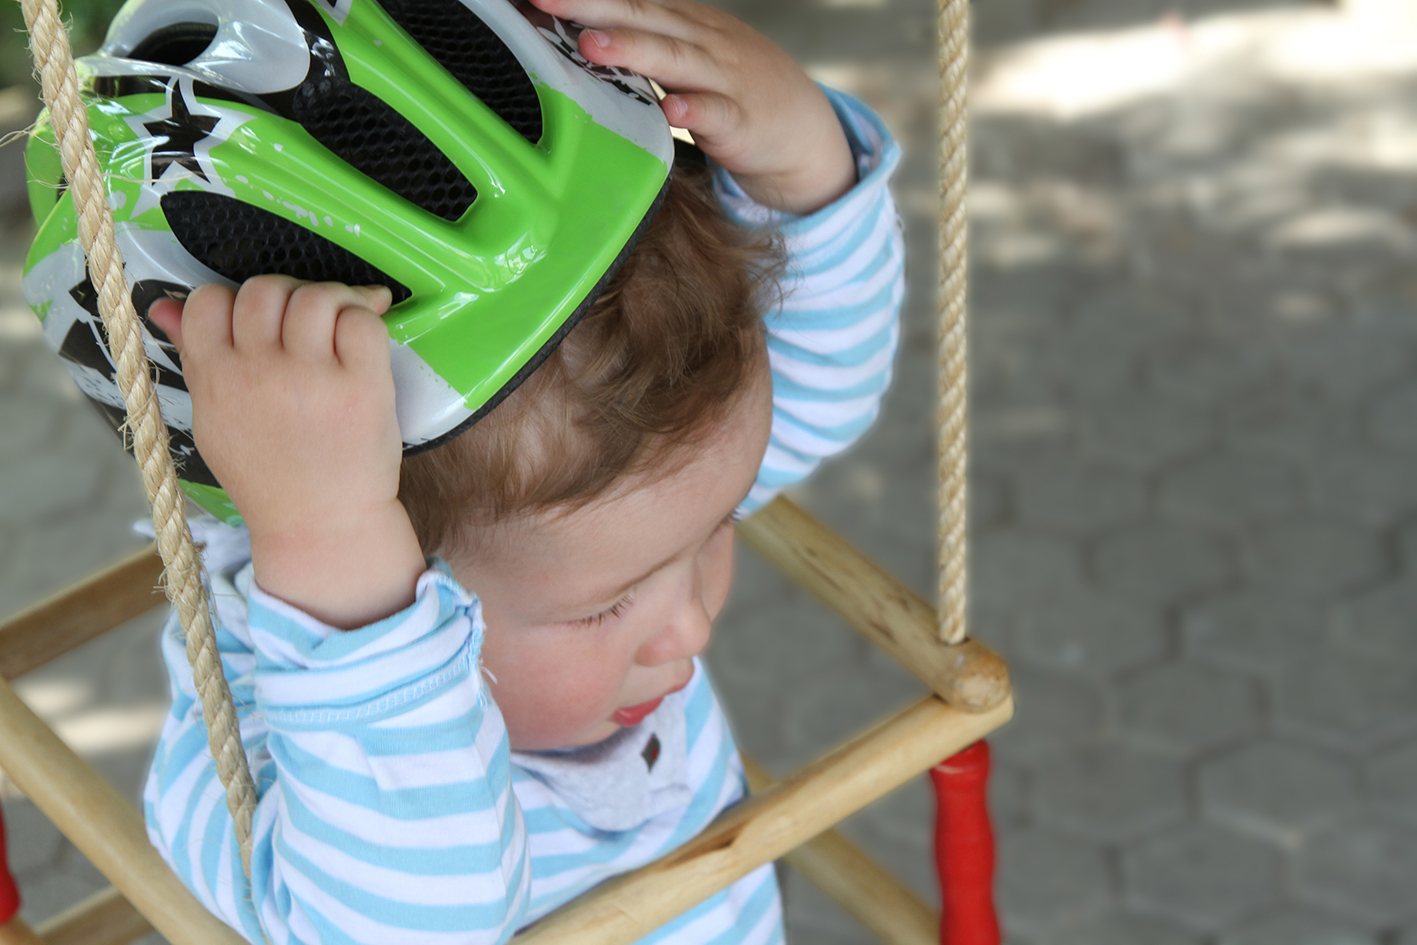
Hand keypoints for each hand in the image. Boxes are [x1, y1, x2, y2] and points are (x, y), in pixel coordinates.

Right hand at [150, 277, 425, 627]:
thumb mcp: (216, 421)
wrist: (321, 525)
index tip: (258, 325)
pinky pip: (361, 321)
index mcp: (216, 379)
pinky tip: (363, 338)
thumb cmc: (270, 473)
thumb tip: (163, 306)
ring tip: (338, 328)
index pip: (208, 300)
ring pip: (315, 297)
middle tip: (304, 325)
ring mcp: (312, 378)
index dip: (233, 302)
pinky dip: (365, 318)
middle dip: (284, 296)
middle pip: (264, 289)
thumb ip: (194, 358)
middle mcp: (259, 373)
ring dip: (330, 300)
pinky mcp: (363, 386)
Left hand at [530, 0, 855, 213]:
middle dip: (592, 6)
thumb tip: (572, 40)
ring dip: (632, 50)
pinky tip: (672, 108)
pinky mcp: (743, 123)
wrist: (805, 128)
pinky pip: (717, 114)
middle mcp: (700, 42)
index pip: (626, 3)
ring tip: (590, 44)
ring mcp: (724, 79)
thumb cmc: (733, 91)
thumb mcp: (685, 56)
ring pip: (675, 59)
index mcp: (681, 24)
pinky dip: (695, 109)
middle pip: (642, 18)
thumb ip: (638, 47)